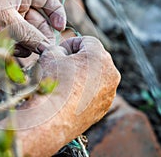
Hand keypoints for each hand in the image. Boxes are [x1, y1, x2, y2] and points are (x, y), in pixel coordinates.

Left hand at [0, 0, 66, 55]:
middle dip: (39, 36)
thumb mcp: (6, 20)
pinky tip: (10, 54)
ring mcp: (4, 19)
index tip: (60, 28)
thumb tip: (47, 47)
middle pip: (37, 21)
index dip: (56, 11)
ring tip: (21, 51)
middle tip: (41, 51)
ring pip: (25, 34)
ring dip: (26, 45)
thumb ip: (29, 34)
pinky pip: (12, 42)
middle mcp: (13, 4)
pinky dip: (13, 49)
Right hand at [0, 36, 120, 155]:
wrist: (50, 119)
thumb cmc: (51, 84)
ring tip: (63, 83)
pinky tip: (67, 97)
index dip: (69, 44)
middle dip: (78, 59)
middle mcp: (111, 74)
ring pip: (96, 77)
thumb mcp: (49, 55)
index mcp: (100, 56)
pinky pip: (94, 94)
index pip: (86, 41)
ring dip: (82, 76)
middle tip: (60, 66)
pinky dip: (84, 92)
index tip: (58, 52)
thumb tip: (60, 52)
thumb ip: (58, 48)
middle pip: (94, 59)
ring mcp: (109, 94)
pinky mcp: (103, 109)